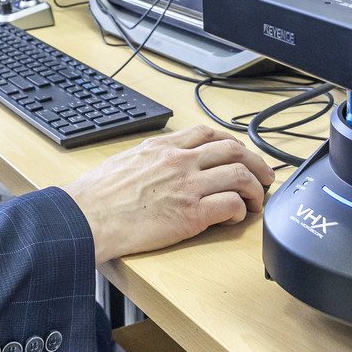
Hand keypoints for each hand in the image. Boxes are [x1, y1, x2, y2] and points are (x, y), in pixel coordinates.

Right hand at [62, 125, 275, 263]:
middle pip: (233, 149)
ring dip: (256, 188)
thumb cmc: (98, 196)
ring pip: (239, 174)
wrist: (86, 217)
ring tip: (257, 200)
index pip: (208, 133)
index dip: (232, 143)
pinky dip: (241, 210)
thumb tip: (162, 162)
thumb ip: (151, 158)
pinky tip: (237, 217)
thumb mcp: (125, 160)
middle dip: (256, 162)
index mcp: (163, 147)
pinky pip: (230, 205)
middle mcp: (179, 161)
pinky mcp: (191, 214)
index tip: (240, 153)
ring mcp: (187, 186)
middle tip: (265, 175)